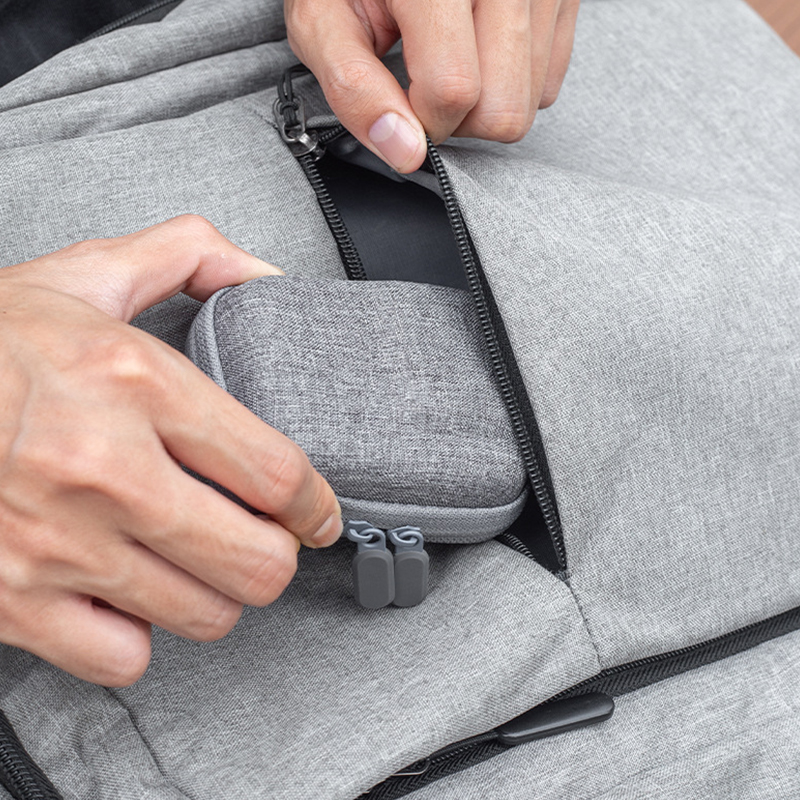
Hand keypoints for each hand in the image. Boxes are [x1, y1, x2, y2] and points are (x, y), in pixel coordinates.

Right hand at [0, 216, 342, 686]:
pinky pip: (125, 657)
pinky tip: (127, 592)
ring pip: (205, 615)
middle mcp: (103, 467)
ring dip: (216, 592)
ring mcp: (56, 542)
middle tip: (261, 538)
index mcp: (135, 381)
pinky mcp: (12, 600)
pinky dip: (139, 633)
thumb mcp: (88, 275)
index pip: (275, 471)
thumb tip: (265, 275)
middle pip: (257, 561)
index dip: (316, 504)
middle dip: (276, 554)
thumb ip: (189, 256)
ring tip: (196, 560)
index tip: (318, 515)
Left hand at [285, 0, 579, 171]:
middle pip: (504, 110)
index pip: (453, 88)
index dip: (421, 118)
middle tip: (425, 80)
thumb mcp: (324, 18)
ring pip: (533, 100)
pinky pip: (550, 77)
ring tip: (451, 55)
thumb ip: (354, 88)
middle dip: (459, 119)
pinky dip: (512, 80)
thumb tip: (405, 153)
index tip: (401, 98)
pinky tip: (479, 48)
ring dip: (486, 102)